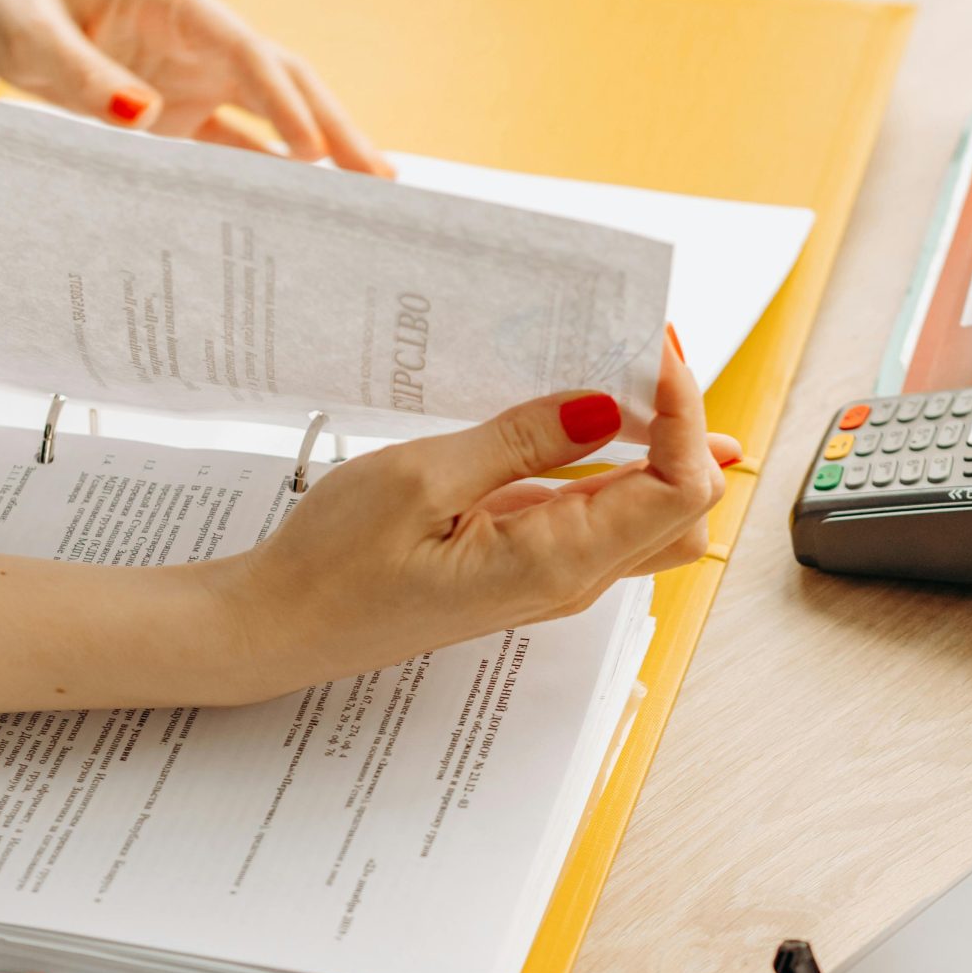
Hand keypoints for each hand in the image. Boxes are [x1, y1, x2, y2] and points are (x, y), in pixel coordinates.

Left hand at [0, 0, 389, 172]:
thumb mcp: (29, 31)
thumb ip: (82, 73)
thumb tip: (142, 114)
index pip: (245, 50)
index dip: (284, 100)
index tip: (313, 149)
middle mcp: (195, 34)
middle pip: (281, 80)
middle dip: (333, 126)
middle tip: (379, 176)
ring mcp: (190, 72)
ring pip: (270, 114)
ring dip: (316, 151)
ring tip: (366, 193)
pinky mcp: (174, 107)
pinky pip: (231, 141)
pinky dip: (265, 171)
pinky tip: (300, 205)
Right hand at [207, 344, 730, 700]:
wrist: (285, 624)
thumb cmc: (337, 565)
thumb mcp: (423, 479)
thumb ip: (523, 440)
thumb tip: (605, 405)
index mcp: (557, 563)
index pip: (679, 488)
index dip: (687, 414)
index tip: (654, 349)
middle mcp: (572, 578)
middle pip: (684, 506)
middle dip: (686, 424)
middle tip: (645, 352)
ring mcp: (555, 573)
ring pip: (652, 512)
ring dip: (655, 442)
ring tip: (623, 371)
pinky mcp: (530, 562)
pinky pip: (599, 512)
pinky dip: (614, 460)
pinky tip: (589, 413)